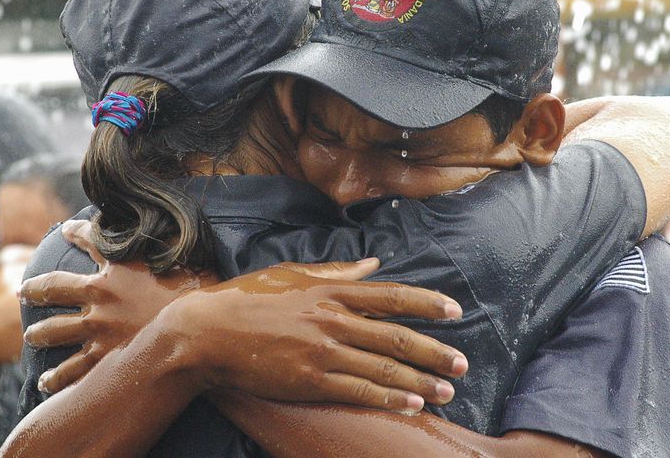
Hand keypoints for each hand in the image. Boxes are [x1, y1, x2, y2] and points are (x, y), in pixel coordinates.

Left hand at [21, 220, 215, 392]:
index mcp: (118, 266)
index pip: (90, 239)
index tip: (68, 230)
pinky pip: (71, 370)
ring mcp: (97, 328)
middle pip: (55, 287)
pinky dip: (55, 377)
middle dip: (37, 287)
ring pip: (54, 329)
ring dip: (39, 332)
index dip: (77, 231)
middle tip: (25, 289)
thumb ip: (171, 240)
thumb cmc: (198, 290)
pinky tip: (45, 382)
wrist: (196, 332)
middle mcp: (99, 295)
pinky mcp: (102, 358)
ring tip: (30, 335)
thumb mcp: (187, 253)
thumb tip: (171, 222)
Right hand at [159, 260, 467, 413]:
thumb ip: (339, 271)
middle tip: (462, 363)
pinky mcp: (310, 380)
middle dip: (435, 352)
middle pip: (396, 337)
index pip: (392, 296)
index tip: (455, 310)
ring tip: (448, 390)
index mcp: (332, 291)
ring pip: (384, 369)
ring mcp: (322, 352)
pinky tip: (412, 405)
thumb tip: (375, 263)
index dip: (427, 303)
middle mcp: (333, 320)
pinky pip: (359, 392)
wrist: (207, 332)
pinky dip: (389, 399)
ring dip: (421, 381)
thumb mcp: (295, 274)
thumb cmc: (249, 298)